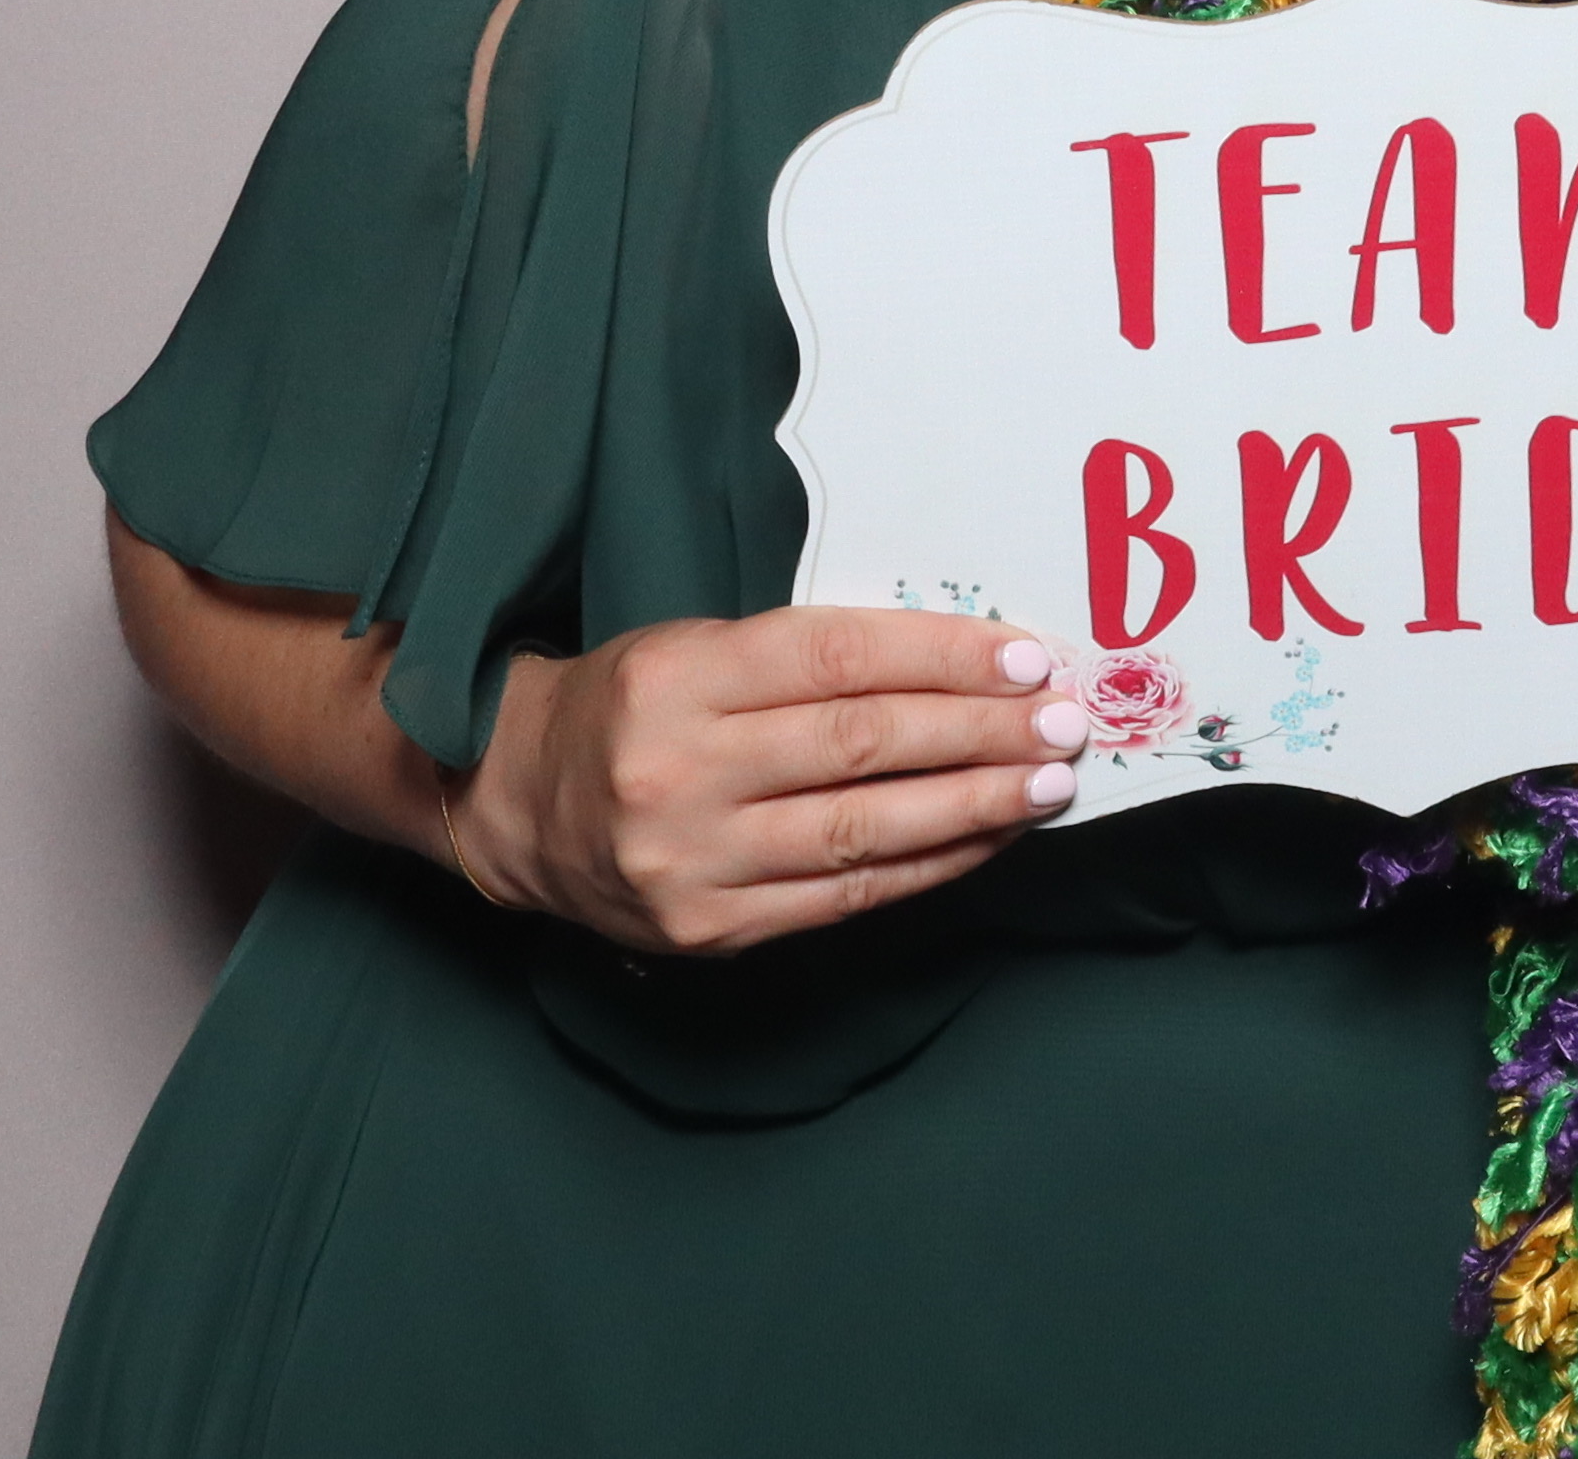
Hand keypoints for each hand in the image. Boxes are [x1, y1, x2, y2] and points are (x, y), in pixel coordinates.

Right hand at [454, 606, 1079, 953]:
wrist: (516, 808)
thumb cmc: (626, 709)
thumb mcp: (692, 648)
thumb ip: (805, 660)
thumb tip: (957, 668)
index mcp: (679, 678)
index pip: (836, 660)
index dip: (941, 658)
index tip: (1024, 658)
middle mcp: (681, 771)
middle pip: (861, 746)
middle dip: (979, 733)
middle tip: (1061, 723)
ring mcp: (694, 861)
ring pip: (863, 830)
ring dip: (972, 807)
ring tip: (1045, 785)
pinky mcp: (709, 930)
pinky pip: (844, 897)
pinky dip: (926, 866)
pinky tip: (983, 840)